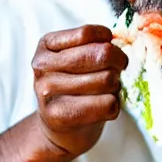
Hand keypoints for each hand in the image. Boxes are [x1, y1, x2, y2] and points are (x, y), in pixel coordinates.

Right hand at [32, 25, 127, 157]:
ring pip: (107, 79)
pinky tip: (104, 106)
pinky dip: (115, 105)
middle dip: (119, 61)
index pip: (86, 33)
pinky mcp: (61, 116)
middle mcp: (43, 68)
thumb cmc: (73, 87)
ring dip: (116, 85)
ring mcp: (48, 92)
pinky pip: (108, 104)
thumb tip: (117, 41)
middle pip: (101, 55)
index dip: (108, 40)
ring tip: (107, 89)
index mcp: (46, 46)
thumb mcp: (73, 58)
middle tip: (119, 68)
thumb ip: (92, 45)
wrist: (59, 128)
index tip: (111, 47)